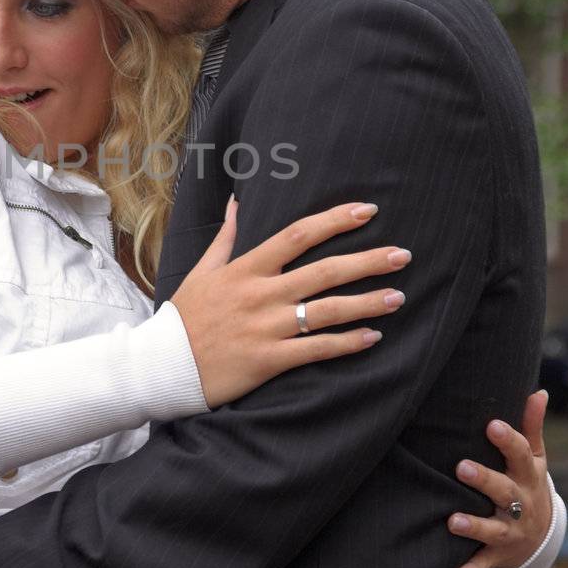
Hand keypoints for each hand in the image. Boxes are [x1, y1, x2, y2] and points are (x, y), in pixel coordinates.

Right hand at [171, 199, 408, 408]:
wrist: (163, 365)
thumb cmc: (185, 317)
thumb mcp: (202, 271)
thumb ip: (225, 238)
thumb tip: (236, 202)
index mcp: (245, 269)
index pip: (297, 235)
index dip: (335, 221)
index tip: (367, 211)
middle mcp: (260, 294)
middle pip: (324, 270)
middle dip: (367, 261)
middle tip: (403, 255)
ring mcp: (266, 328)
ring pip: (327, 310)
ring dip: (367, 303)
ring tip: (399, 296)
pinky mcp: (268, 360)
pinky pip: (316, 349)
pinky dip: (346, 343)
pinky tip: (372, 337)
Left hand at [448, 390, 551, 567]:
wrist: (540, 537)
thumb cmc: (528, 485)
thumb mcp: (536, 459)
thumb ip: (531, 427)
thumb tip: (536, 391)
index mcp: (529, 477)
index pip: (522, 455)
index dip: (508, 440)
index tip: (491, 424)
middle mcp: (522, 504)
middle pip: (504, 490)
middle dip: (484, 479)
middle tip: (460, 467)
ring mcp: (512, 530)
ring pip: (494, 528)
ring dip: (474, 525)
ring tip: (452, 520)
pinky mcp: (499, 553)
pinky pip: (485, 563)